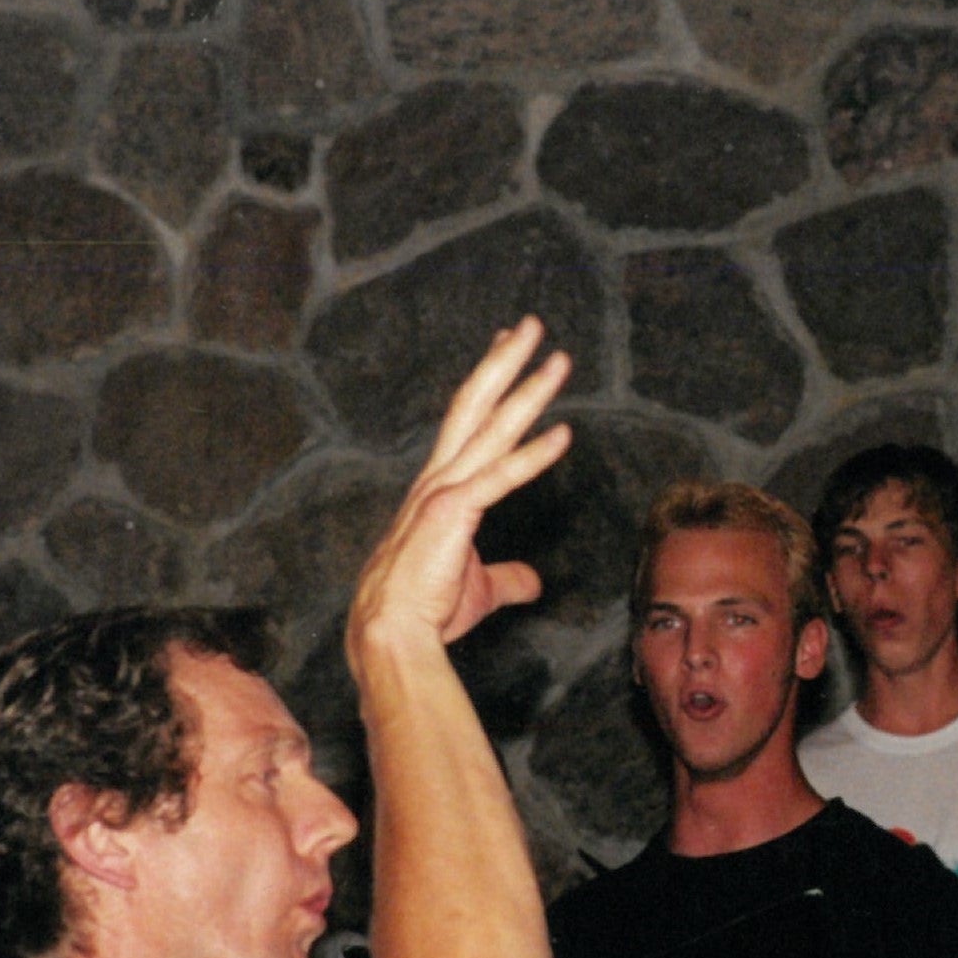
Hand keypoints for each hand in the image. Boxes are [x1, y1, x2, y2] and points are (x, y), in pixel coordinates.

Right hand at [348, 319, 572, 657]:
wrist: (393, 632)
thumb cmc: (427, 609)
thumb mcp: (481, 588)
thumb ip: (510, 577)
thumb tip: (535, 581)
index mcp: (440, 487)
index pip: (469, 422)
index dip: (492, 384)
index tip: (508, 350)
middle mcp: (438, 477)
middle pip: (476, 403)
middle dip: (505, 361)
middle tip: (532, 325)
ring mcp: (444, 489)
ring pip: (491, 426)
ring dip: (528, 389)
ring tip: (558, 358)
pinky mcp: (454, 510)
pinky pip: (502, 475)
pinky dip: (534, 453)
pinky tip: (565, 433)